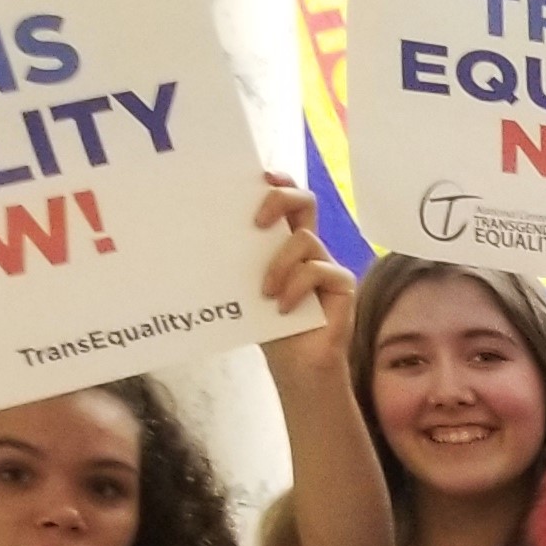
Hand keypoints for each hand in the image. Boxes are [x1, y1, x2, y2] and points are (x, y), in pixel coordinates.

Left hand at [256, 177, 353, 356]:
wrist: (297, 368)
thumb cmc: (269, 329)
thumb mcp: (245, 290)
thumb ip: (240, 263)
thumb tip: (204, 236)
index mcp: (283, 243)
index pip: (286, 201)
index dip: (277, 182)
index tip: (258, 177)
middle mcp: (307, 248)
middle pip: (304, 201)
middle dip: (280, 199)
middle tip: (257, 221)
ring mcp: (326, 264)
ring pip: (305, 239)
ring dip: (279, 264)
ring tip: (265, 292)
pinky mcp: (342, 285)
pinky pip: (318, 270)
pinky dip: (296, 287)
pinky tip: (282, 307)